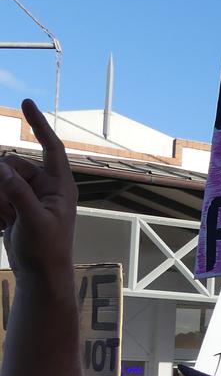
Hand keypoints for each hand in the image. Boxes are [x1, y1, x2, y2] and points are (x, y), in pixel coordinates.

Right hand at [0, 100, 76, 276]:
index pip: (51, 147)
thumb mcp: (34, 220)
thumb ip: (19, 193)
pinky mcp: (17, 207)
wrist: (41, 273)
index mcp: (61, 186)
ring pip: (1, 181)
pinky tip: (4, 225)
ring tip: (8, 221)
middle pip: (14, 167)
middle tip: (8, 210)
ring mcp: (30, 196)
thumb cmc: (47, 248)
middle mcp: (47, 187)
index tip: (27, 103)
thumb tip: (2, 168)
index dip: (39, 125)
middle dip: (3, 184)